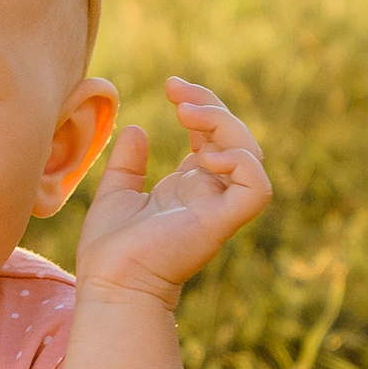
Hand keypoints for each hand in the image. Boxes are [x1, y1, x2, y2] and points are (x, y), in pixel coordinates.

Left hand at [74, 77, 270, 306]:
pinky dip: (239, 162)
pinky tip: (203, 156)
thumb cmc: (110, 250)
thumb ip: (128, 164)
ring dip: (224, 124)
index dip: (201, 104)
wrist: (110, 282)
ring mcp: (219, 207)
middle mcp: (210, 194)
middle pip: (236, 137)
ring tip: (186, 115)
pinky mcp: (223, 222)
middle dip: (212, 105)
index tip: (170, 86)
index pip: (213, 135)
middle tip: (176, 92)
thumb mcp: (115, 194)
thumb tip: (137, 129)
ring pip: (251, 154)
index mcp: (190, 187)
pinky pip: (257, 187)